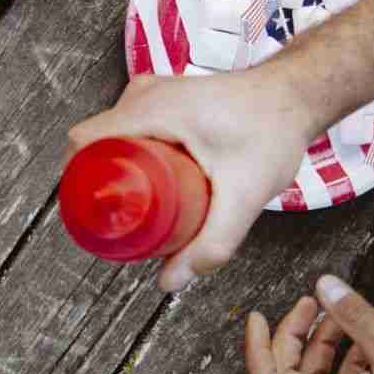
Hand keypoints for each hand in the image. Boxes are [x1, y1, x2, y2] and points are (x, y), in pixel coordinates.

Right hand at [68, 69, 317, 290]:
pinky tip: (150, 182)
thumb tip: (171, 281)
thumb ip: (212, 244)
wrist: (295, 94)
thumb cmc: (272, 131)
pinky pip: (130, 125)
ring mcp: (154, 91)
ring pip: (112, 133)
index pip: (84, 139)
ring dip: (115, 166)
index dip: (77, 178)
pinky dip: (130, 153)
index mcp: (152, 110)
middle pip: (95, 140)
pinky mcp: (166, 96)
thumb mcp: (243, 196)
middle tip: (118, 218)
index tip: (93, 211)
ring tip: (134, 204)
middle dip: (100, 181)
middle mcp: (145, 94)